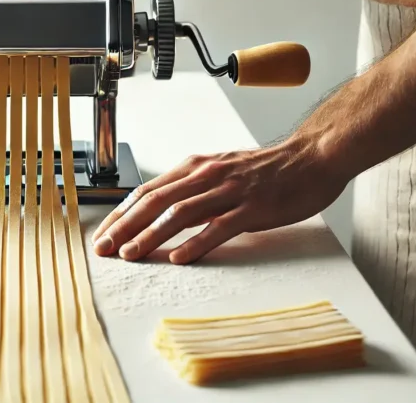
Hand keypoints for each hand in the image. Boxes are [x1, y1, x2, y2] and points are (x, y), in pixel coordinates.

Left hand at [90, 138, 348, 264]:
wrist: (312, 157)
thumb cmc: (269, 169)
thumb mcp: (222, 171)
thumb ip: (194, 188)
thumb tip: (163, 209)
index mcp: (196, 167)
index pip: (148, 191)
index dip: (122, 213)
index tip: (103, 233)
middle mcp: (207, 176)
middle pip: (155, 202)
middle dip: (125, 226)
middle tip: (104, 248)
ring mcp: (229, 191)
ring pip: (180, 214)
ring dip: (150, 236)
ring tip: (131, 255)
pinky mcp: (252, 208)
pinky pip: (218, 227)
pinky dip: (196, 243)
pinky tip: (179, 258)